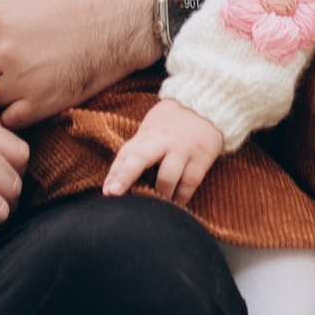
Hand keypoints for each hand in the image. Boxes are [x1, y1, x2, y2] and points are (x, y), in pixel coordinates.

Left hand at [0, 0, 159, 126]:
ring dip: (3, 86)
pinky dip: (14, 111)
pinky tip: (28, 98)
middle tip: (17, 55)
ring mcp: (22, 80)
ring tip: (23, 76)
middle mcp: (3, 50)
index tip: (2, 36)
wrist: (132, 16)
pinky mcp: (42, 104)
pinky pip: (10, 118)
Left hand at [101, 94, 224, 205]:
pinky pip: (189, 183)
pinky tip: (175, 205)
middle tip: (114, 194)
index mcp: (147, 135)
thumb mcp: (152, 130)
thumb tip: (116, 180)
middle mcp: (162, 141)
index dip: (115, 173)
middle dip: (125, 176)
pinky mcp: (201, 158)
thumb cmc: (172, 123)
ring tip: (154, 208)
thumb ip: (138, 150)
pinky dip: (180, 198)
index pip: (127, 154)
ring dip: (159, 195)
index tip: (107, 191)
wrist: (207, 105)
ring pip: (166, 177)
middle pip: (140, 158)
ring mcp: (182, 150)